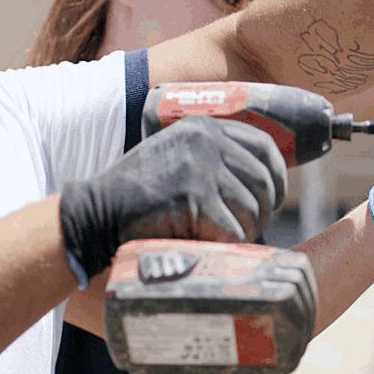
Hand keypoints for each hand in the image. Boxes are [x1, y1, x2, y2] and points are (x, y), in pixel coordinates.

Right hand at [59, 115, 286, 284]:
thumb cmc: (138, 192)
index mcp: (204, 127)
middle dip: (265, 209)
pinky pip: (234, 229)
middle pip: (263, 179)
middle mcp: (206, 142)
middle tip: (252, 226)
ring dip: (246, 230)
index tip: (274, 197)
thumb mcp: (177, 155)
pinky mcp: (195, 200)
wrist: (97, 211)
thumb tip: (264, 180)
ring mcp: (201, 169)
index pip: (264, 145)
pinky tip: (213, 246)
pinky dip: (229, 245)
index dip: (276, 175)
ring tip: (228, 238)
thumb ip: (213, 157)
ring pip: (252, 207)